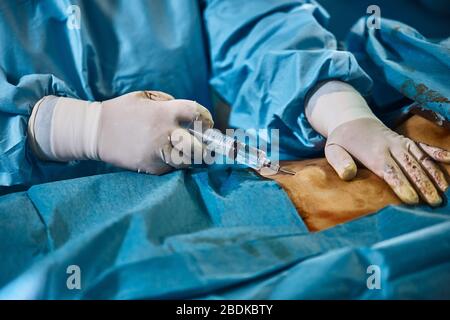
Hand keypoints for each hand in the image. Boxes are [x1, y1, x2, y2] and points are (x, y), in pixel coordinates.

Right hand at [29, 91, 212, 174]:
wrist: (95, 132)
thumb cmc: (122, 111)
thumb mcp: (146, 97)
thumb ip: (169, 103)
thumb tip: (189, 115)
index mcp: (164, 112)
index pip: (198, 114)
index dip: (207, 119)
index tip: (207, 123)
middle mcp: (164, 133)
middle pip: (199, 147)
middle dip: (205, 148)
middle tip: (204, 146)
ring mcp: (158, 152)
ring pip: (187, 161)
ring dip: (189, 157)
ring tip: (185, 152)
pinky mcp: (151, 167)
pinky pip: (170, 167)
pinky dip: (171, 163)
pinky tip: (163, 156)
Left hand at [325, 118, 448, 205]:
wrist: (352, 119)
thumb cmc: (342, 140)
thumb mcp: (332, 150)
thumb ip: (339, 162)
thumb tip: (348, 174)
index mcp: (373, 152)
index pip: (389, 171)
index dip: (401, 185)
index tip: (411, 199)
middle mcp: (390, 146)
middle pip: (410, 167)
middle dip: (423, 185)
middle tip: (434, 203)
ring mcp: (401, 143)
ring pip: (421, 159)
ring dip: (434, 174)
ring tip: (445, 191)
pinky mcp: (407, 141)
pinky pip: (425, 147)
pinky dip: (439, 153)